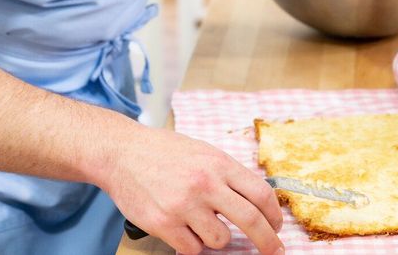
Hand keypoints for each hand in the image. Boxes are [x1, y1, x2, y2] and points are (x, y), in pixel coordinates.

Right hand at [103, 127, 283, 254]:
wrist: (121, 153)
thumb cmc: (163, 152)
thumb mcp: (202, 152)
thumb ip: (227, 174)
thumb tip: (257, 201)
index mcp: (218, 163)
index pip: (261, 193)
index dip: (275, 215)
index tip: (277, 226)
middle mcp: (205, 184)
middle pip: (251, 221)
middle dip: (267, 241)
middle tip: (274, 251)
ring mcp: (184, 205)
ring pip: (220, 240)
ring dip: (216, 239)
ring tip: (200, 223)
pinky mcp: (164, 224)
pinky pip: (192, 249)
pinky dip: (190, 244)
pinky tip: (182, 228)